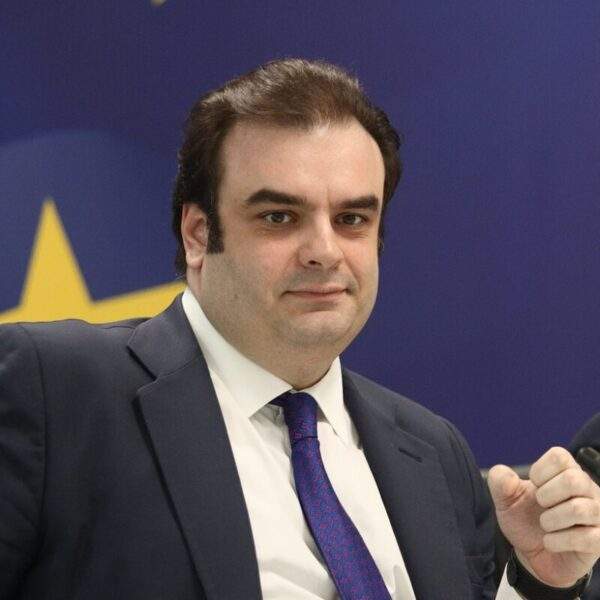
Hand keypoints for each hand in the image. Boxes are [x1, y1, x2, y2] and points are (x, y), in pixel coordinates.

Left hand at [488, 446, 599, 586]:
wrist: (532, 555)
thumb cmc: (524, 520)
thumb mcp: (505, 499)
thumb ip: (499, 481)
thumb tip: (507, 477)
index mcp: (566, 472)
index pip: (560, 456)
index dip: (539, 472)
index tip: (535, 487)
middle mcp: (587, 490)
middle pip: (573, 480)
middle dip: (546, 496)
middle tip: (541, 507)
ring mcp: (597, 515)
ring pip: (580, 509)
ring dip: (551, 520)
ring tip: (545, 525)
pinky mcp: (599, 540)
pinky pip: (587, 538)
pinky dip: (559, 541)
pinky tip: (551, 542)